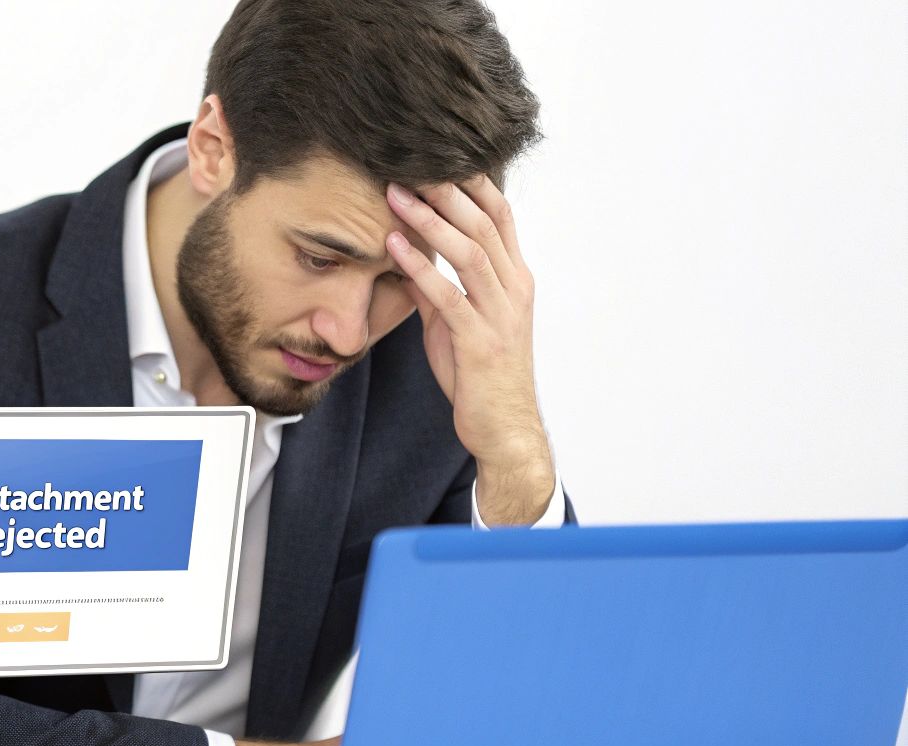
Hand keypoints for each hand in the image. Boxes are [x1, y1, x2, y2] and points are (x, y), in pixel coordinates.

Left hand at [384, 177, 554, 525]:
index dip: (472, 181)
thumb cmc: (481, 374)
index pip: (500, 215)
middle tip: (410, 160)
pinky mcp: (480, 341)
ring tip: (396, 194)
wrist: (504, 427)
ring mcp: (500, 314)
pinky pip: (448, 296)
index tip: (437, 154)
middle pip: (486, 223)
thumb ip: (440, 287)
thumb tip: (410, 254)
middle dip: (448, 189)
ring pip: (470, 252)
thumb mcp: (458, 322)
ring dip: (431, 220)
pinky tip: (394, 246)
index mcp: (514, 278)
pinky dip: (420, 267)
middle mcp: (514, 288)